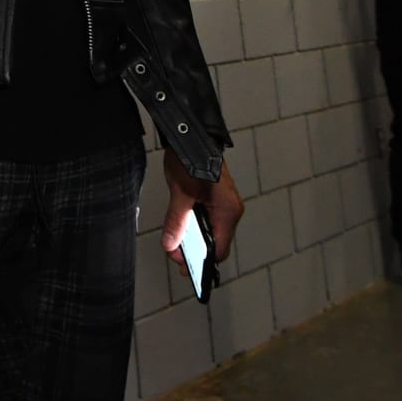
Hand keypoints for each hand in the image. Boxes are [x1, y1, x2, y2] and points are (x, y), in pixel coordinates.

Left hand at [162, 154, 242, 269]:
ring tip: (175, 243)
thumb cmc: (193, 158)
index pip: (218, 249)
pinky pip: (208, 221)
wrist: (193, 135)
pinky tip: (182, 228)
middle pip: (216, 243)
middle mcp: (230, 210)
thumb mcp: (181, 191)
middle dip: (195, 252)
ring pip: (211, 233)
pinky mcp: (216, 200)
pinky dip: (195, 228)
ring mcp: (224, 205)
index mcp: (228, 211)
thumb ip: (177, 220)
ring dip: (193, 240)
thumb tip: (171, 244)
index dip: (200, 261)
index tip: (182, 264)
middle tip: (174, 253)